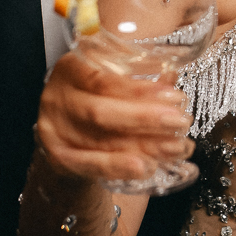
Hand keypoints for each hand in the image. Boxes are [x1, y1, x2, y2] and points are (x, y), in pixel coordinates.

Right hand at [36, 49, 193, 182]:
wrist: (66, 133)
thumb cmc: (95, 99)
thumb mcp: (109, 81)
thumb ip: (137, 80)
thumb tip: (172, 79)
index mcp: (71, 68)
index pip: (104, 80)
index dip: (141, 91)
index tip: (175, 97)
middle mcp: (59, 98)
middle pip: (102, 112)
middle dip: (146, 118)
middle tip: (181, 122)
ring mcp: (55, 130)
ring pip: (101, 141)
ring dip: (144, 146)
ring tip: (176, 147)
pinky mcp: (58, 157)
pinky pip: (91, 166)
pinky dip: (120, 167)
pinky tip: (147, 167)